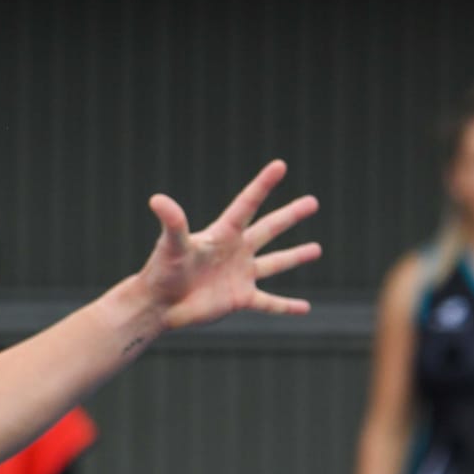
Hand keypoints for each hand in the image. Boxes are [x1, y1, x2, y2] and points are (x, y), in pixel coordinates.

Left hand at [138, 161, 321, 330]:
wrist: (157, 305)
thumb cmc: (162, 271)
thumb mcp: (171, 245)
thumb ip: (172, 223)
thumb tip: (157, 199)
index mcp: (222, 234)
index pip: (247, 204)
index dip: (263, 185)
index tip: (280, 165)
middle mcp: (235, 251)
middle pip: (268, 229)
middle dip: (290, 215)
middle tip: (312, 202)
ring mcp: (239, 275)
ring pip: (274, 263)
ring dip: (295, 256)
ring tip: (317, 249)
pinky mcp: (239, 299)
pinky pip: (269, 303)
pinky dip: (286, 306)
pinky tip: (305, 308)